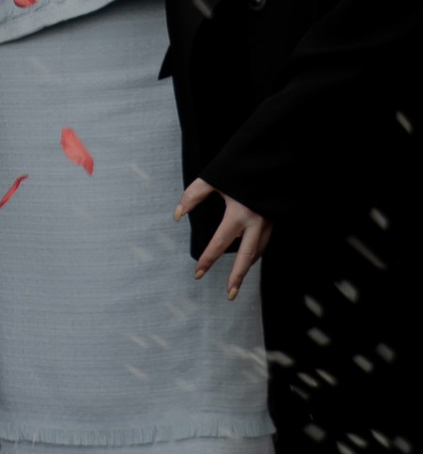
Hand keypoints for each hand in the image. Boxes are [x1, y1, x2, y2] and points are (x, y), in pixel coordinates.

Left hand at [177, 178, 268, 298]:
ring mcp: (269, 221)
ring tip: (237, 278)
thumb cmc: (242, 166)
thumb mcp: (214, 178)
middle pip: (246, 258)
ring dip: (247, 265)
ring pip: (259, 251)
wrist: (276, 157)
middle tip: (229, 295)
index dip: (208, 260)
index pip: (220, 243)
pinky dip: (256, 251)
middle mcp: (257, 222)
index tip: (198, 274)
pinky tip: (249, 255)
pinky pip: (266, 241)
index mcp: (239, 214)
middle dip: (237, 277)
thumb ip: (193, 195)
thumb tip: (177, 215)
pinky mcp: (276, 218)